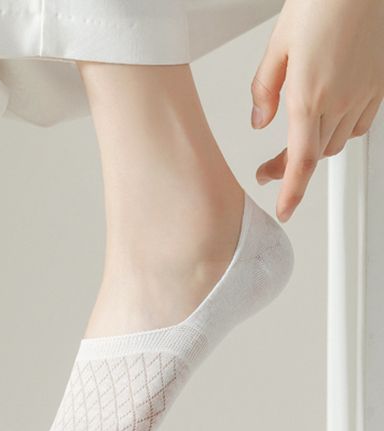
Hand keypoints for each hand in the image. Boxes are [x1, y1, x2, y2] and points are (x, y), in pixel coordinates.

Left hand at [250, 0, 383, 221]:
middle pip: (316, 154)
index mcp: (308, 95)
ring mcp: (365, 92)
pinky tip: (329, 121)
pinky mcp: (381, 84)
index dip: (292, 191)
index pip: (301, 160)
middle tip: (270, 167)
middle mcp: (340, 99)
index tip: (285, 210)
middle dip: (292, 167)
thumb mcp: (277, 47)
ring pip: (338, 141)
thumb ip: (264, 90)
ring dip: (316, 149)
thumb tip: (259, 121)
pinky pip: (361, 123)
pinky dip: (342, 131)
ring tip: (296, 143)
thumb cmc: (322, 2)